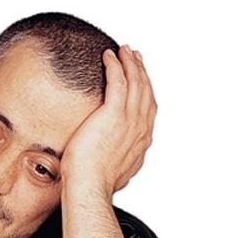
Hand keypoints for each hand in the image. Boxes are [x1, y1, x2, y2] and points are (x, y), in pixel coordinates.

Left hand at [61, 45, 156, 197]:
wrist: (89, 186)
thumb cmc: (93, 183)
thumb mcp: (113, 171)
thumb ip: (116, 160)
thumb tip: (110, 161)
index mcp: (140, 141)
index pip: (148, 109)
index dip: (145, 90)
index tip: (140, 79)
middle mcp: (139, 128)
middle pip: (145, 91)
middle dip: (141, 71)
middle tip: (135, 56)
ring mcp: (128, 120)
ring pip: (135, 83)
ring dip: (130, 63)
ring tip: (123, 50)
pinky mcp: (113, 114)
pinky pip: (118, 82)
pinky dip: (116, 66)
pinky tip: (109, 56)